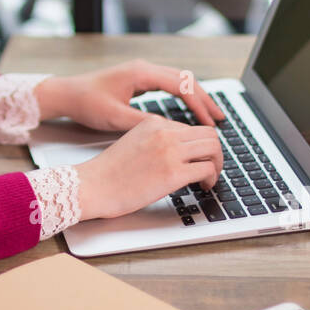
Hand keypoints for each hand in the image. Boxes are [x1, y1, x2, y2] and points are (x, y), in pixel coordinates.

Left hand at [34, 59, 224, 132]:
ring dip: (196, 97)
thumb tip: (171, 131)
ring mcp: (142, 72)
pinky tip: (190, 110)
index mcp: (141, 73)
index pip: (181, 85)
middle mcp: (145, 69)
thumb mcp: (114, 118)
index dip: (199, 105)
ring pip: (179, 80)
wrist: (66, 94)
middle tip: (220, 119)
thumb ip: (143, 123)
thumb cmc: (86, 103)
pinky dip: (184, 96)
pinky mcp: (139, 79)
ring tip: (211, 115)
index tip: (210, 123)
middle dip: (205, 99)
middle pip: (186, 79)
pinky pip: (169, 84)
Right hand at [77, 115, 222, 220]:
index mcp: (154, 123)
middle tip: (211, 167)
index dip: (200, 145)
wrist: (92, 186)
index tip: (199, 158)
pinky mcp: (173, 174)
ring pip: (214, 149)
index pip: (191, 128)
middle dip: (215, 152)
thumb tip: (178, 152)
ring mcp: (170, 152)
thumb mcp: (133, 143)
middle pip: (209, 134)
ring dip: (217, 164)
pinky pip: (207, 169)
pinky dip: (212, 178)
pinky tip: (203, 186)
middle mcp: (165, 133)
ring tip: (209, 178)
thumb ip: (156, 141)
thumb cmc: (108, 172)